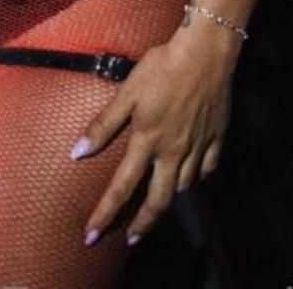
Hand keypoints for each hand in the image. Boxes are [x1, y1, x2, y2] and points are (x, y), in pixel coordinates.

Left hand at [72, 28, 237, 247]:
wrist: (205, 54)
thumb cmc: (162, 67)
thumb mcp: (128, 92)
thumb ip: (104, 124)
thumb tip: (77, 152)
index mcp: (148, 140)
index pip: (122, 187)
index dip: (105, 213)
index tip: (92, 234)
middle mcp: (173, 151)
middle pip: (159, 201)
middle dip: (143, 224)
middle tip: (132, 238)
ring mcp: (197, 147)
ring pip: (184, 187)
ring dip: (169, 198)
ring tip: (158, 201)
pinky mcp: (216, 138)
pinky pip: (207, 169)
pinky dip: (197, 176)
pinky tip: (191, 174)